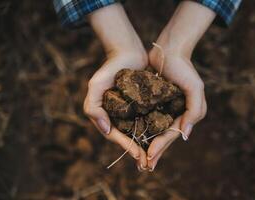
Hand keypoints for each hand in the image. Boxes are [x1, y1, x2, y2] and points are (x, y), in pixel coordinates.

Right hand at [84, 3, 147, 169]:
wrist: (128, 52)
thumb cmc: (110, 68)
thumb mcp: (96, 85)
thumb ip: (94, 107)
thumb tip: (105, 130)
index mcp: (105, 114)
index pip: (116, 135)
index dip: (127, 147)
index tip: (139, 157)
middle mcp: (116, 115)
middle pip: (127, 137)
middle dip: (136, 151)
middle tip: (148, 164)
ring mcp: (129, 111)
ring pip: (137, 132)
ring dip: (145, 145)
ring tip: (155, 156)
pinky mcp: (140, 105)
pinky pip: (145, 120)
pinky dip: (151, 130)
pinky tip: (161, 138)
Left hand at [146, 1, 215, 170]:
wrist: (168, 51)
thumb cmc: (183, 68)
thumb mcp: (194, 87)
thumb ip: (194, 111)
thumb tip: (185, 135)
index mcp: (187, 113)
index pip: (172, 134)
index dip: (161, 147)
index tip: (148, 158)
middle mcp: (177, 114)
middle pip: (164, 137)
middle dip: (155, 153)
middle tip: (144, 168)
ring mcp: (166, 109)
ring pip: (156, 131)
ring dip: (148, 146)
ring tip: (140, 160)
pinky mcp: (155, 103)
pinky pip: (149, 120)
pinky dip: (144, 131)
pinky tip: (136, 139)